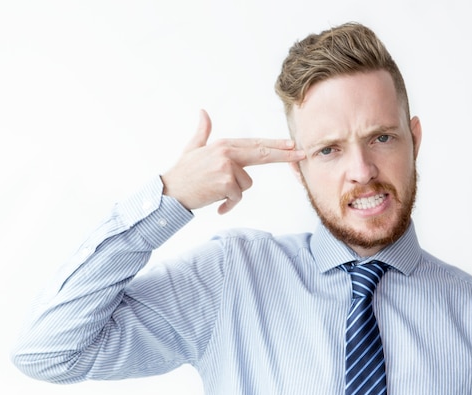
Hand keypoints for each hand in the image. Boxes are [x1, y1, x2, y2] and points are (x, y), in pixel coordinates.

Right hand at [162, 110, 305, 213]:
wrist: (169, 193)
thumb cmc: (182, 173)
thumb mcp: (193, 149)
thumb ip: (202, 131)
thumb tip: (203, 112)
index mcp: (223, 144)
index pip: (255, 144)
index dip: (276, 145)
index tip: (292, 144)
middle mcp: (227, 152)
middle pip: (263, 154)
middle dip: (285, 155)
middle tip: (302, 154)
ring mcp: (227, 167)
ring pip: (246, 184)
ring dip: (234, 193)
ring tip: (215, 191)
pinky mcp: (226, 182)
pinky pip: (237, 197)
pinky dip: (228, 205)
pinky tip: (216, 204)